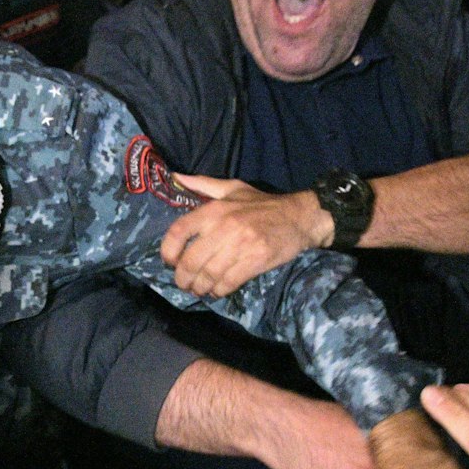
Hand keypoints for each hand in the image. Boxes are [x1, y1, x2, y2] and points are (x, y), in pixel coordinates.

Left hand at [160, 174, 330, 296]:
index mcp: (214, 209)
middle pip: (191, 261)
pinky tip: (218, 290)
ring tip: (200, 289)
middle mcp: (224, 226)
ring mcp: (241, 244)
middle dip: (183, 278)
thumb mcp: (232, 188)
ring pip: (208, 275)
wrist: (300, 217)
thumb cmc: (262, 204)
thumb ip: (203, 184)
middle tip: (185, 283)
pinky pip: (228, 282)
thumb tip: (175, 177)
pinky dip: (219, 290)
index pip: (178, 231)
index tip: (170, 262)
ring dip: (200, 287)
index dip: (168, 251)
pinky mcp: (256, 260)